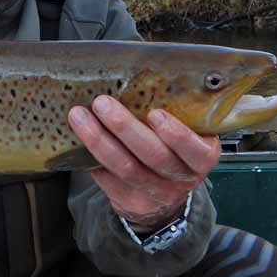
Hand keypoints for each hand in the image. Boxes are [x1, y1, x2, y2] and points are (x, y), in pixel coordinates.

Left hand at [69, 96, 219, 232]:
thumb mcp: (188, 133)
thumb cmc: (173, 149)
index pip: (195, 150)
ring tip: (79, 115)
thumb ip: (176, 112)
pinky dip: (90, 158)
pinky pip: (107, 179)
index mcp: (201, 157)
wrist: (164, 196)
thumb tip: (136, 75)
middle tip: (102, 103)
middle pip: (153, 156)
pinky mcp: (130, 201)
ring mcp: (156, 192)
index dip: (177, 135)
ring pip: (125, 167)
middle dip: (125, 128)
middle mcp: (181, 177)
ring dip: (99, 140)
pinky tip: (75, 139)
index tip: (156, 113)